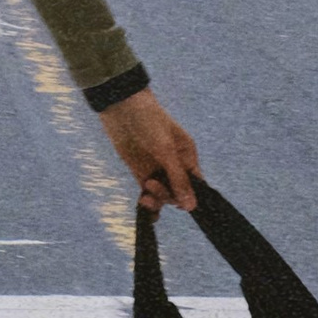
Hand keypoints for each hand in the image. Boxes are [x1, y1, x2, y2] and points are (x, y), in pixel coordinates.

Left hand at [99, 86, 201, 214]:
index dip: (189, 195)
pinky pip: (148, 193)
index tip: (178, 199)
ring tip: (144, 195)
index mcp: (187, 156)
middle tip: (152, 184)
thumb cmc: (149, 121)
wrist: (121, 106)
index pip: (196, 184)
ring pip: (163, 195)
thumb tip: (191, 207)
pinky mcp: (141, 172)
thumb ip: (178, 179)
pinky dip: (148, 204)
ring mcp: (157, 169)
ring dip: (156, 199)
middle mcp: (174, 164)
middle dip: (168, 195)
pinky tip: (145, 211)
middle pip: (178, 193)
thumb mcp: (166, 150)